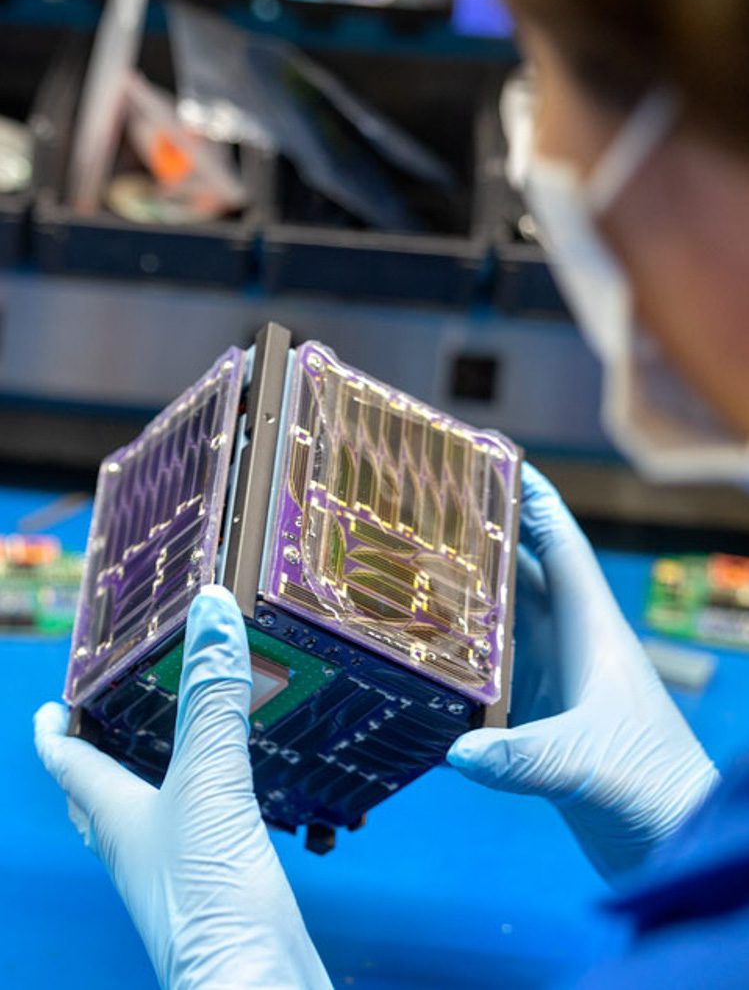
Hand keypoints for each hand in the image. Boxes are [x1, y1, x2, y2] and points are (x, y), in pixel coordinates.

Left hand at [35, 585, 331, 989]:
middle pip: (100, 794)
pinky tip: (252, 792)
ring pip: (156, 812)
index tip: (50, 701)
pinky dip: (222, 802)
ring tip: (183, 740)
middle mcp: (140, 843)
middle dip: (100, 753)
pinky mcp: (224, 886)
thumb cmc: (208, 900)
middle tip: (114, 714)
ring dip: (161, 775)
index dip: (54, 729)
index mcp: (117, 816)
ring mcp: (180, 869)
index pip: (68, 762)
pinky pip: (211, 830)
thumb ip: (213, 699)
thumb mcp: (208, 782)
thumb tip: (212, 610)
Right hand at [448, 465, 718, 880]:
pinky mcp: (543, 716)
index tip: (496, 460)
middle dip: (483, 538)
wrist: (674, 841)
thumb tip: (458, 751)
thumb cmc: (652, 790)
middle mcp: (572, 645)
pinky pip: (495, 669)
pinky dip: (464, 654)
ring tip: (413, 565)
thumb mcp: (587, 765)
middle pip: (524, 573)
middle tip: (428, 508)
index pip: (562, 546)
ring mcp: (558, 679)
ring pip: (505, 619)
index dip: (534, 499)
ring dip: (468, 593)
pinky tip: (427, 650)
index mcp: (592, 631)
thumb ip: (523, 757)